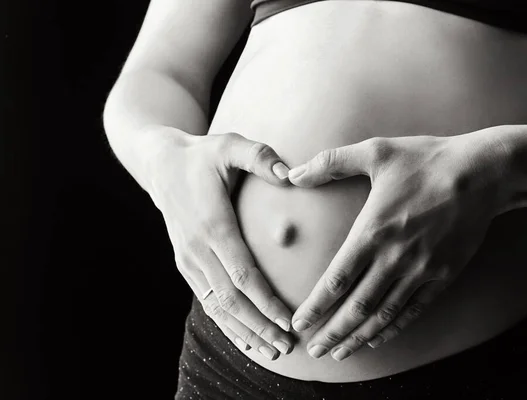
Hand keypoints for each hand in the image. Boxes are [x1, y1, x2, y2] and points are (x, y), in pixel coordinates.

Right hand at [149, 127, 295, 359]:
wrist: (162, 164)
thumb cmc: (202, 155)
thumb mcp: (230, 145)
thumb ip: (260, 157)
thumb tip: (291, 174)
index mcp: (213, 225)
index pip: (242, 275)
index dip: (265, 302)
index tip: (287, 321)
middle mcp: (198, 249)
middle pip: (231, 299)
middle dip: (259, 325)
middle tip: (287, 346)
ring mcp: (188, 259)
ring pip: (217, 305)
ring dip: (243, 330)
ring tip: (271, 350)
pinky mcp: (186, 263)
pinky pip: (206, 299)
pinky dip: (225, 321)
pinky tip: (243, 336)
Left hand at [288, 131, 508, 360]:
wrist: (483, 172)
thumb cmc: (425, 159)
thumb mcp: (375, 151)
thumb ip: (330, 163)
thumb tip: (293, 174)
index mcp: (373, 231)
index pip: (336, 280)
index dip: (316, 306)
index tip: (298, 324)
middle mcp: (395, 257)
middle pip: (357, 307)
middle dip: (332, 332)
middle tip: (314, 351)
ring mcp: (422, 270)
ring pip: (384, 314)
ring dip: (359, 337)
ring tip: (340, 353)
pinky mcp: (444, 274)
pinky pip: (414, 310)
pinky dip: (393, 328)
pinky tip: (377, 338)